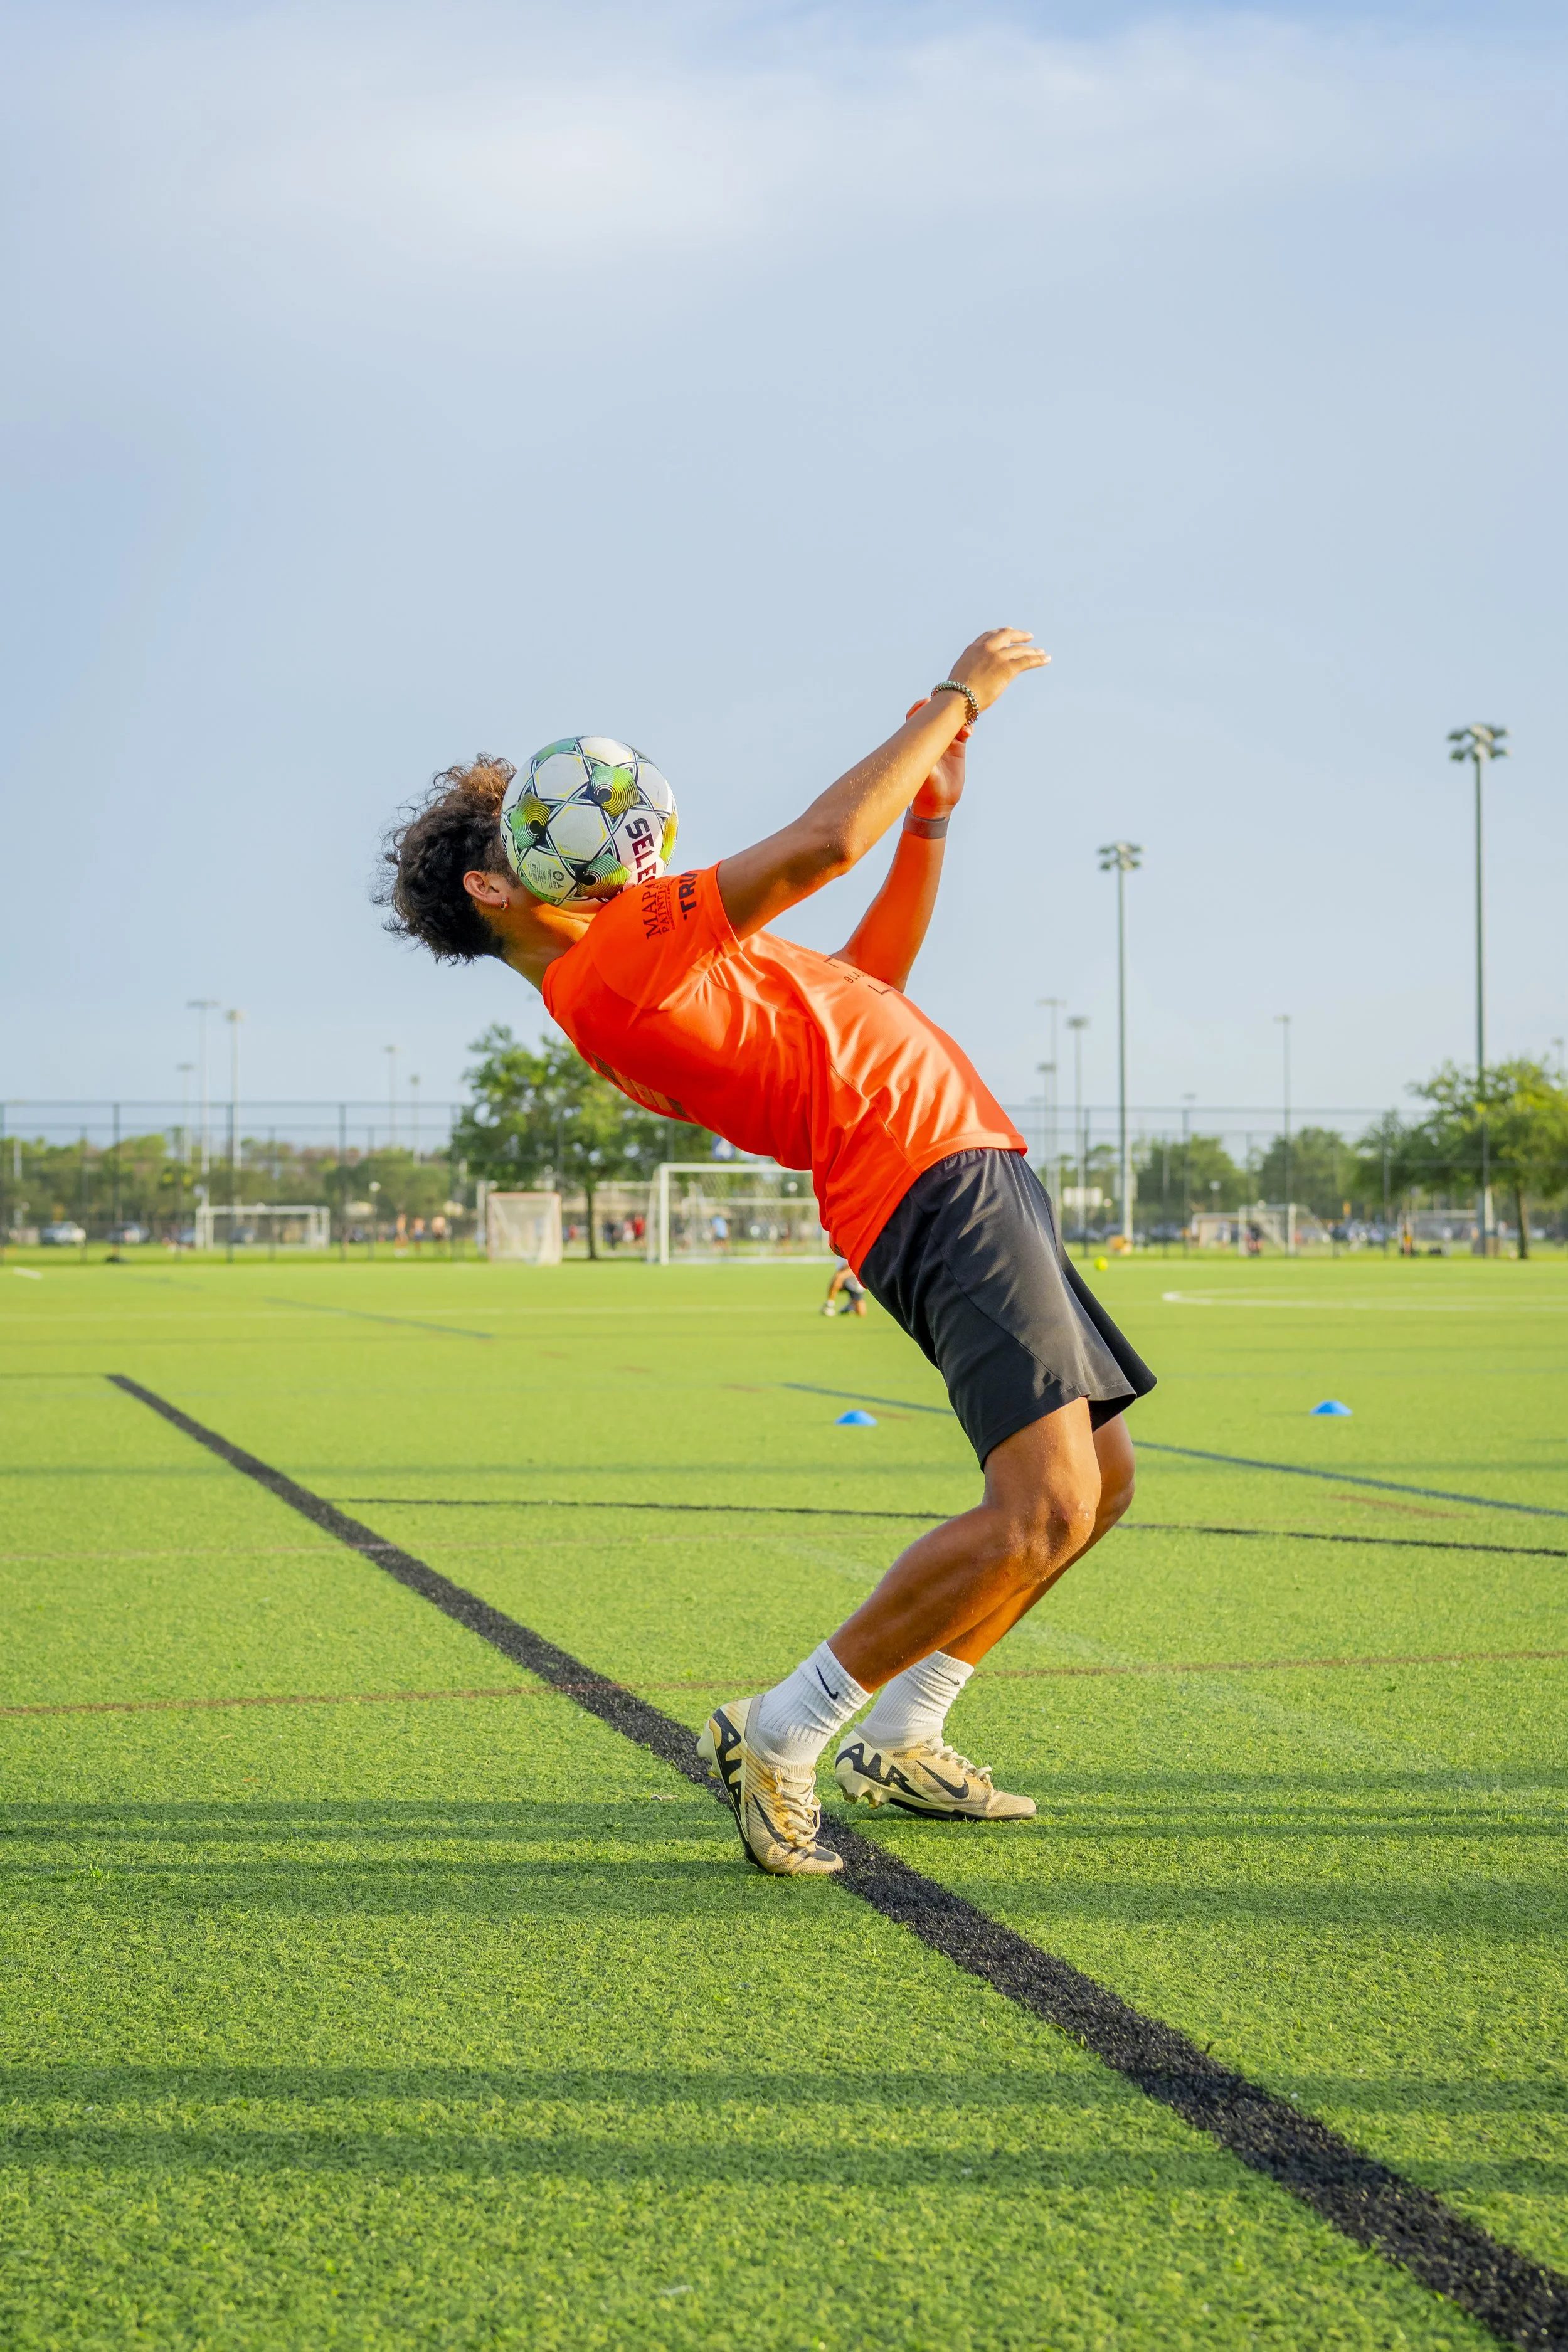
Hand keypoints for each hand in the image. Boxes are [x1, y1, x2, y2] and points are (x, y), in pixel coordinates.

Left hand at [904, 698, 966, 816]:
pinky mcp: (957, 748)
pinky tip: (969, 732)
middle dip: (943, 707)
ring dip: (959, 717)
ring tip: (964, 722)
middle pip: (936, 715)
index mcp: (919, 742)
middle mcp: (931, 739)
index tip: (926, 702)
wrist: (938, 804)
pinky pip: (963, 731)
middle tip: (952, 703)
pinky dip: (967, 727)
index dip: (919, 708)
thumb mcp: (924, 775)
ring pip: (952, 721)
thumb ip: (925, 761)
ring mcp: (945, 742)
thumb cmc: (926, 790)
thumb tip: (924, 749)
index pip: (915, 718)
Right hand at [947, 626, 1049, 713]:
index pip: (989, 635)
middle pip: (1006, 635)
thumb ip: (970, 670)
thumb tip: (972, 678)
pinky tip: (1046, 659)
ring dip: (1032, 650)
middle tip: (1028, 637)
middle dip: (1019, 635)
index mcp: (973, 649)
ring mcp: (997, 657)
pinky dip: (1038, 659)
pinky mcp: (1007, 668)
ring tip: (1041, 652)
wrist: (957, 698)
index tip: (1008, 631)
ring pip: (1020, 649)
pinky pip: (1027, 660)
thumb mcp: (961, 675)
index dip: (1000, 633)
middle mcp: (986, 648)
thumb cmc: (955, 694)